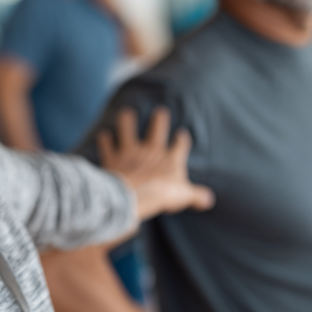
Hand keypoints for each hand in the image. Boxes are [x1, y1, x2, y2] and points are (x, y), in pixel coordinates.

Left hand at [98, 106, 213, 219]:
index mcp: (170, 159)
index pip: (179, 145)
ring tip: (126, 113)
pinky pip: (107, 147)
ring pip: (128, 131)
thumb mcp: (183, 196)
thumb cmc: (160, 195)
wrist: (133, 194)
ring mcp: (130, 153)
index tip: (182, 134)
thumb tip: (209, 199)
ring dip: (126, 122)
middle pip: (156, 131)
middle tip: (159, 111)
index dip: (181, 140)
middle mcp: (150, 151)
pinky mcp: (113, 159)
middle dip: (158, 121)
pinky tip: (102, 135)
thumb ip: (196, 196)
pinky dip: (104, 141)